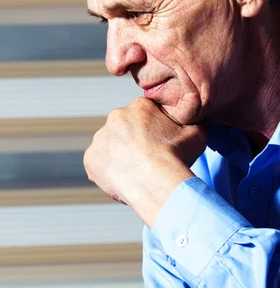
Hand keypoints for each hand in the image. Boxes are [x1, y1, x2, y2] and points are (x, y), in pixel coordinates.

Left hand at [83, 97, 205, 227]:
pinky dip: (107, 172)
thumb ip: (191, 123)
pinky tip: (123, 180)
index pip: (143, 115)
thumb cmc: (176, 157)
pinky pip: (97, 165)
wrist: (156, 181)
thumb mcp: (196, 132)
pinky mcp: (90, 159)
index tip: (157, 145)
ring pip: (110, 146)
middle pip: (123, 129)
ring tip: (135, 173)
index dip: (152, 131)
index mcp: (140, 106)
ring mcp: (100, 138)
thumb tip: (193, 122)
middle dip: (132, 142)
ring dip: (119, 156)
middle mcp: (116, 117)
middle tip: (145, 160)